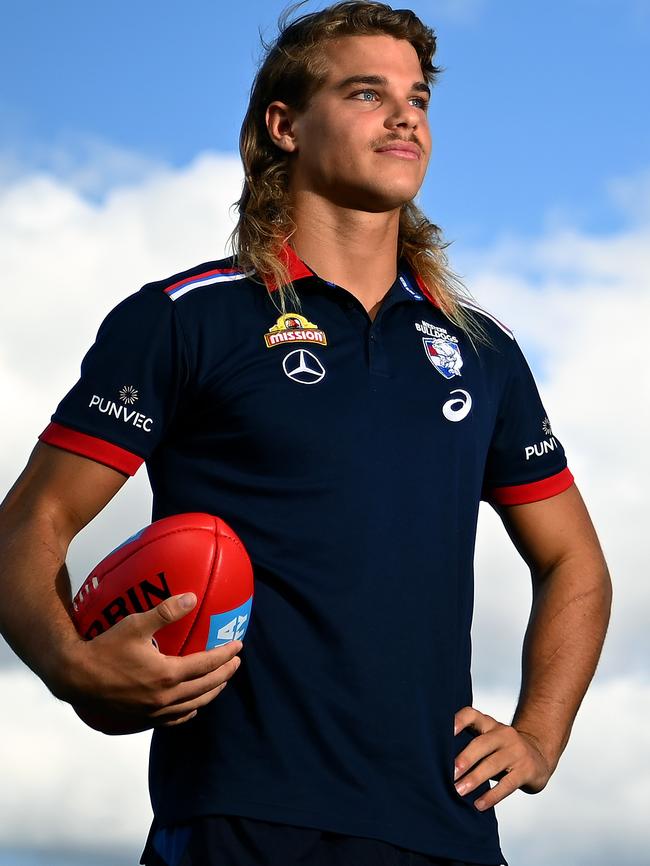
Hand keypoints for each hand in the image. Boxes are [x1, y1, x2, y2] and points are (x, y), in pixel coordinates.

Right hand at [61, 593, 242, 733]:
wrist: (75, 677)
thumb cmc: (104, 647)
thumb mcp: (135, 624)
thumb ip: (166, 612)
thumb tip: (192, 597)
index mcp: (167, 675)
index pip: (207, 665)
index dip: (225, 655)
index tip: (238, 645)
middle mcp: (165, 698)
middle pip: (206, 687)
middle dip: (225, 674)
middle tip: (236, 662)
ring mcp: (154, 712)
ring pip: (194, 705)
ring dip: (211, 692)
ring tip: (221, 681)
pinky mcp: (143, 719)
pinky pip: (175, 719)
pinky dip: (190, 711)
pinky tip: (193, 705)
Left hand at [453, 706, 552, 810]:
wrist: (539, 756)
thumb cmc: (503, 750)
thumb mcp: (489, 740)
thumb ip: (470, 745)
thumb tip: (437, 762)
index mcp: (489, 724)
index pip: (472, 715)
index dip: (459, 721)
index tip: (446, 731)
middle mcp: (503, 734)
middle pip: (481, 743)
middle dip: (465, 759)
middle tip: (450, 773)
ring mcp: (516, 751)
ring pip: (492, 764)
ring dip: (474, 779)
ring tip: (459, 791)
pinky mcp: (526, 770)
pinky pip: (507, 784)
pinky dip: (492, 796)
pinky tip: (479, 804)